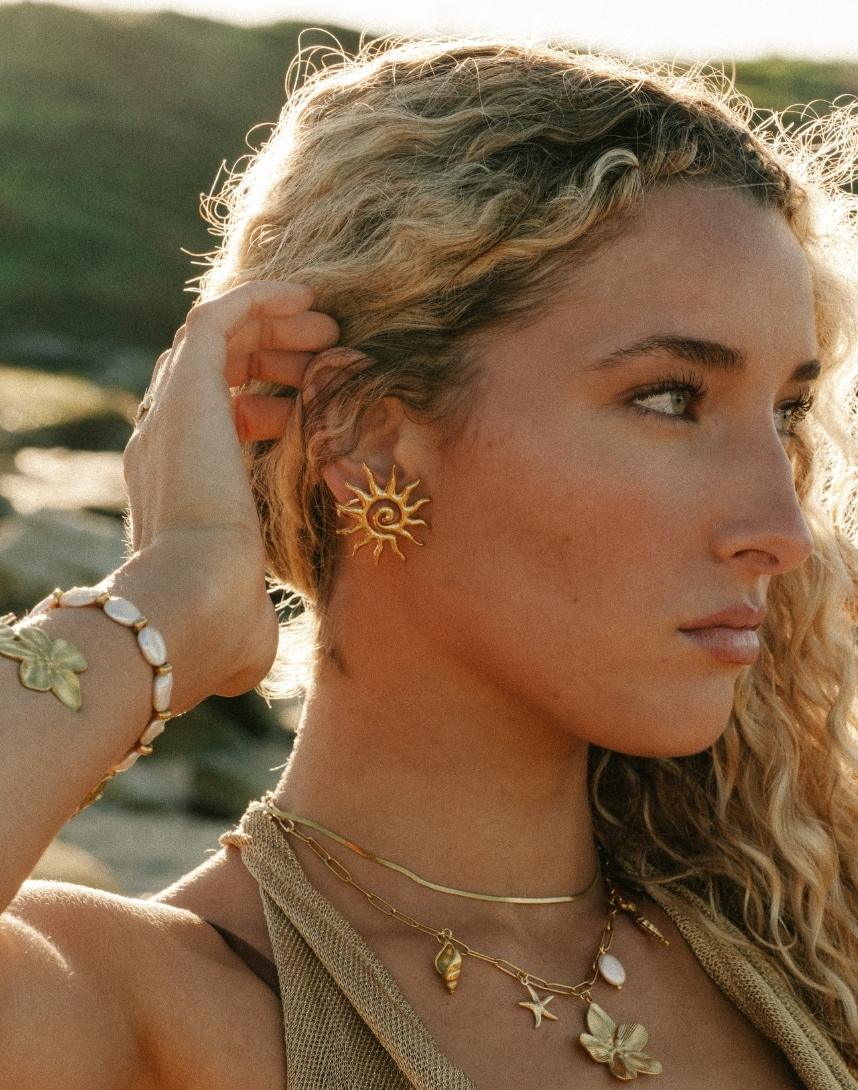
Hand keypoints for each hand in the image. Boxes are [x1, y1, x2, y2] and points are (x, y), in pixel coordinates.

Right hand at [122, 281, 339, 697]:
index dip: (264, 398)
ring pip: (217, 337)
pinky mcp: (187, 389)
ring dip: (274, 324)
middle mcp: (163, 440)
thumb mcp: (246, 610)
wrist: (193, 607)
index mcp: (174, 485)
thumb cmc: (222, 626)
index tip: (316, 401)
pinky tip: (308, 300)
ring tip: (329, 325)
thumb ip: (252, 614)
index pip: (210, 416)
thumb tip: (262, 656)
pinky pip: (218, 317)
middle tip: (330, 349)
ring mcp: (171, 413)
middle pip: (214, 369)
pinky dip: (262, 300)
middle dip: (273, 353)